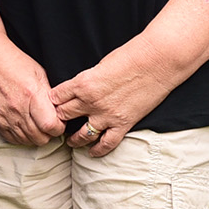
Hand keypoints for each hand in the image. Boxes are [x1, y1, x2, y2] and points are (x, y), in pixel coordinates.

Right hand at [0, 34, 64, 145]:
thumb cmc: (13, 61)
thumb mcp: (39, 73)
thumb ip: (49, 95)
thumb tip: (59, 111)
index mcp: (32, 95)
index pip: (51, 126)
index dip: (59, 126)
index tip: (59, 120)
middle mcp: (18, 109)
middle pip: (40, 138)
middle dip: (49, 133)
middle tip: (48, 122)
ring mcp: (5, 117)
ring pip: (27, 141)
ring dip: (35, 136)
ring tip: (36, 124)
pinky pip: (12, 139)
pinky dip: (21, 137)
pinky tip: (24, 126)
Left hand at [47, 44, 175, 157]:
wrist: (156, 61)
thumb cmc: (130, 56)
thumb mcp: (100, 64)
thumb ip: (88, 79)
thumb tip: (81, 89)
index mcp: (82, 83)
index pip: (56, 97)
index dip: (52, 101)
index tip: (51, 105)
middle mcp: (90, 101)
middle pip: (64, 116)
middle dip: (59, 119)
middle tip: (56, 124)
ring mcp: (107, 115)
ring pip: (82, 135)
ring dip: (73, 139)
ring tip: (70, 141)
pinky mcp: (123, 124)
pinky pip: (106, 144)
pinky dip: (97, 150)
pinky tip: (92, 152)